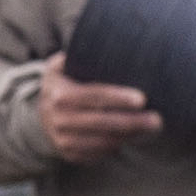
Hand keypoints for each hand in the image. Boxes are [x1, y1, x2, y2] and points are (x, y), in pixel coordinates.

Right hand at [35, 56, 160, 165]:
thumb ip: (76, 55)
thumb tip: (105, 41)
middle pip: (102, 122)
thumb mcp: (58, 67)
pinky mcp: (69, 154)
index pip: (93, 96)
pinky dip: (117, 146)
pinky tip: (132, 137)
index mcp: (59, 95)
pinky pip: (98, 153)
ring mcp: (62, 140)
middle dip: (132, 122)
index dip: (118, 98)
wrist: (38, 116)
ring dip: (129, 136)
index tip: (142, 99)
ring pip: (103, 141)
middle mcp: (58, 120)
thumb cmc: (60, 85)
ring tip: (150, 129)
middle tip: (157, 120)